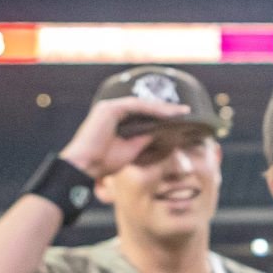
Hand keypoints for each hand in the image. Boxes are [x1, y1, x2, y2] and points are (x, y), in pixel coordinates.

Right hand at [59, 95, 190, 176]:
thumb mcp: (133, 148)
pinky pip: (135, 106)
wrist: (85, 167)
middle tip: (186, 111)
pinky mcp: (109, 108)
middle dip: (166, 108)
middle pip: (145, 106)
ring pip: (142, 104)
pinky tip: (167, 113)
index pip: (145, 113)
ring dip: (163, 107)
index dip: (163, 114)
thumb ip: (147, 138)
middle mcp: (113, 110)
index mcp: (117, 119)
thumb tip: (164, 132)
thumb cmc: (105, 162)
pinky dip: (152, 109)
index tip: (182, 118)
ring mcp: (110, 107)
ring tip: (181, 112)